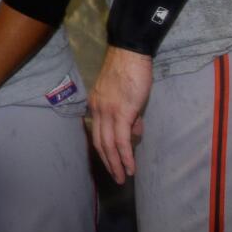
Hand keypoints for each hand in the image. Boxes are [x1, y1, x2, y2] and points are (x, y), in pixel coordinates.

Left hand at [89, 46, 153, 184]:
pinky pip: (122, 140)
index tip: (110, 162)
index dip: (103, 149)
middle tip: (116, 176)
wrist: (130, 53)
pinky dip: (125, 156)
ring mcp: (108, 112)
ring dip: (116, 164)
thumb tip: (135, 132)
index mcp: (95, 105)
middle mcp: (97, 110)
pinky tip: (130, 167)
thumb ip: (129, 114)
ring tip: (123, 178)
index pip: (96, 132)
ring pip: (109, 145)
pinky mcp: (122, 112)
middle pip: (99, 143)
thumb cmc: (129, 71)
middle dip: (107, 162)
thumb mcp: (124, 94)